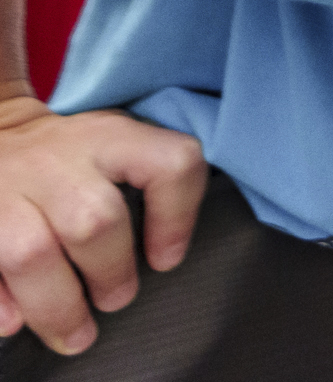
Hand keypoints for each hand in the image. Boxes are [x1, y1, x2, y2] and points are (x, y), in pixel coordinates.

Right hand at [0, 97, 203, 356]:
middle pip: (94, 221)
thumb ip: (145, 183)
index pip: (169, 164)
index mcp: (111, 138)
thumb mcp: (113, 145)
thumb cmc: (70, 155)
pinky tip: (13, 322)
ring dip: (56, 305)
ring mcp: (8, 186)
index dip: (177, 218)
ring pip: (32, 254)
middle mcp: (59, 158)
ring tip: (76, 333)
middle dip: (109, 273)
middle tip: (116, 299)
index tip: (165, 260)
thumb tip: (162, 258)